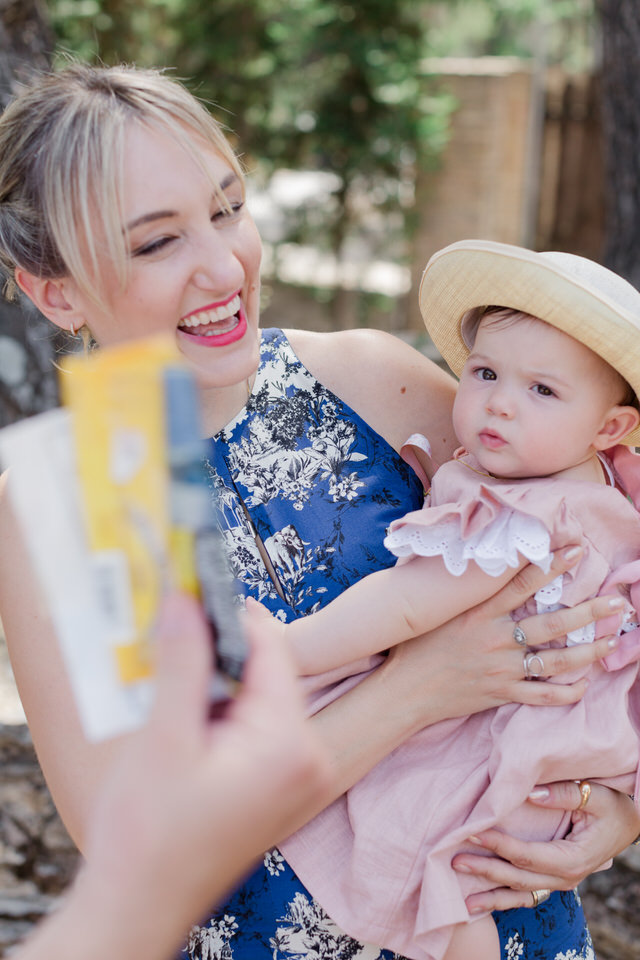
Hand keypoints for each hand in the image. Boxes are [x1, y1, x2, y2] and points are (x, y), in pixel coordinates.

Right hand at [77, 593, 331, 956]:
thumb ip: (182, 662)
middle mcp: (307, 760)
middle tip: (177, 638)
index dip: (233, 618)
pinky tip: (186, 727)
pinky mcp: (277, 788)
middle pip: (267, 673)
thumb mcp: (164, 737)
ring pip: (258, 699)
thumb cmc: (152, 841)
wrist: (139, 907)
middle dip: (219, 654)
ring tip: (174, 698)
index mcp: (291, 746)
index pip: (272, 651)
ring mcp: (295, 778)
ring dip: (216, 686)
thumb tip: (187, 600)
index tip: (198, 591)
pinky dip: (221, 715)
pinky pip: (255, 728)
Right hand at [383, 545, 623, 730]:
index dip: (551, 565)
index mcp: (478, 611)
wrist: (404, 691)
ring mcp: (501, 668)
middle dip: (588, 612)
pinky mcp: (501, 693)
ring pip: (554, 660)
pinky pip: (541, 695)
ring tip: (610, 641)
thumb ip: (458, 588)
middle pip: (551, 623)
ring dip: (587, 652)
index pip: (521, 583)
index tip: (576, 550)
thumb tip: (469, 557)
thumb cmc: (415, 646)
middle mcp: (495, 638)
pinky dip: (564, 692)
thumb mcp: (434, 609)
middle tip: (617, 603)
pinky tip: (583, 686)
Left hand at [452, 781, 639, 911]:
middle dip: (484, 870)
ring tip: (462, 901)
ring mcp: (560, 882)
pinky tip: (482, 903)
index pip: (526, 855)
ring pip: (520, 894)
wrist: (629, 823)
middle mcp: (565, 877)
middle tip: (454, 860)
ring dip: (491, 896)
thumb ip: (563, 794)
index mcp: (571, 858)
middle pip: (517, 877)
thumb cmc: (613, 806)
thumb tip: (529, 792)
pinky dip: (504, 900)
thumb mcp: (595, 795)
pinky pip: (527, 895)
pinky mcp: (554, 879)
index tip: (471, 832)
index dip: (497, 845)